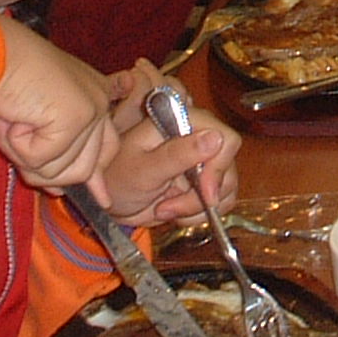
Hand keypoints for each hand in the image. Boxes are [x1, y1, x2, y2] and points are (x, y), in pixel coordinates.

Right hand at [0, 21, 121, 195]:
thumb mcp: (25, 124)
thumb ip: (49, 153)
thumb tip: (61, 191)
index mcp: (90, 96)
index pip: (108, 148)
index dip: (94, 177)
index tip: (101, 201)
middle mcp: (97, 101)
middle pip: (85, 169)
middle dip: (45, 169)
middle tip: (18, 134)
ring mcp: (91, 108)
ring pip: (61, 172)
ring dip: (24, 155)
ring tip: (14, 119)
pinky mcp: (77, 117)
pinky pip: (42, 161)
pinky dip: (17, 145)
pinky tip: (14, 115)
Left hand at [93, 62, 243, 225]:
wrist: (110, 201)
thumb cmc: (116, 178)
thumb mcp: (143, 169)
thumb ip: (177, 154)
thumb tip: (214, 138)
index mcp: (184, 122)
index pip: (226, 138)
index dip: (219, 167)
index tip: (204, 192)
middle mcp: (198, 137)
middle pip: (228, 166)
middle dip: (203, 195)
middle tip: (171, 207)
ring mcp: (202, 160)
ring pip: (226, 186)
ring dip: (199, 207)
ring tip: (166, 209)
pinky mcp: (203, 181)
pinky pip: (220, 201)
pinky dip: (200, 214)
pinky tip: (175, 212)